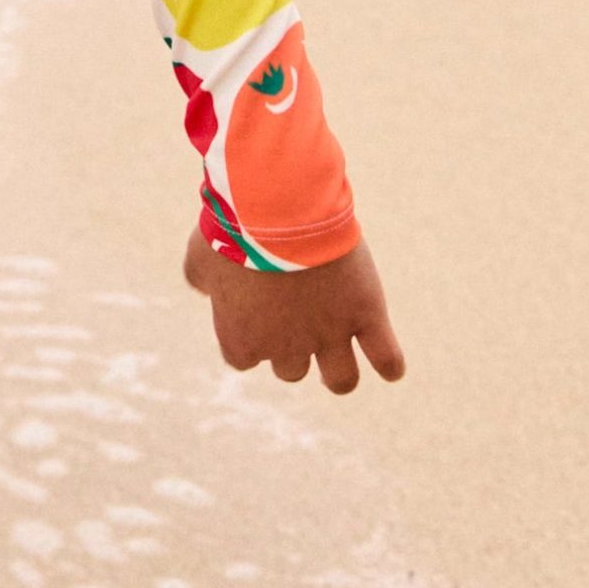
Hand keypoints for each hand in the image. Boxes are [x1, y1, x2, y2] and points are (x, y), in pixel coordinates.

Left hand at [183, 231, 404, 393]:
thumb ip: (200, 281)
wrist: (279, 207)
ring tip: (340, 357)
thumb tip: (204, 290)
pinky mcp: (366, 315)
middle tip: (297, 319)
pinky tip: (389, 364)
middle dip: (292, 348)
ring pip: (341, 380)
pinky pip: (387, 358)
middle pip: (291, 370)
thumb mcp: (199, 255)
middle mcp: (286, 348)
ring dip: (338, 373)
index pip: (243, 360)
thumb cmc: (232, 228)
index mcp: (241, 338)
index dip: (250, 339)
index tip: (256, 316)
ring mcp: (329, 334)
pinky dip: (390, 365)